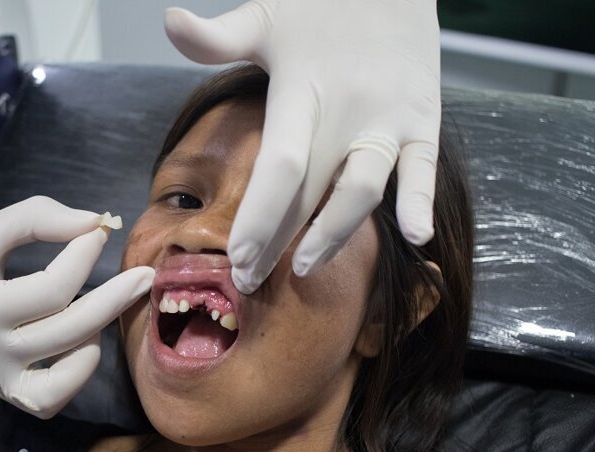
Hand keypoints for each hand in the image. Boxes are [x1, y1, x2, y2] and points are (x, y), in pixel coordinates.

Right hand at [0, 196, 153, 417]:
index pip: (50, 290)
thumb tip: (95, 223)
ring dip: (92, 344)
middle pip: (67, 333)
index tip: (98, 232)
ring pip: (61, 382)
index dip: (84, 258)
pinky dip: (72, 377)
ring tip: (99, 313)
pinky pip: (46, 401)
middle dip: (113, 301)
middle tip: (144, 277)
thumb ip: (37, 219)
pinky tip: (80, 345)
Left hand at [165, 0, 439, 292]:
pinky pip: (425, 167)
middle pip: (310, 194)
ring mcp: (388, 117)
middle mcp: (347, 110)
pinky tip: (414, 237)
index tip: (236, 259)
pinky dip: (420, 201)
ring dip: (334, 236)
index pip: (279, 168)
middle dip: (278, 244)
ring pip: (362, 191)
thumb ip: (217, 36)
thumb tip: (169, 22)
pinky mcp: (423, 118)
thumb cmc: (318, 0)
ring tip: (305, 267)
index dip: (259, 219)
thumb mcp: (264, 14)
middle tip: (249, 280)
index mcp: (302, 89)